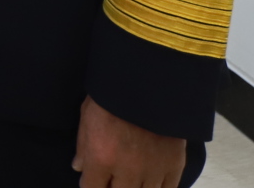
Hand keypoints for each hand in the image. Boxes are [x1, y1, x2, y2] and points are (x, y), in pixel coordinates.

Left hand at [72, 96, 186, 187]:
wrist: (150, 76)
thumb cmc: (113, 92)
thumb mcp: (88, 115)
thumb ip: (83, 146)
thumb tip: (79, 167)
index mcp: (102, 157)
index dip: (90, 186)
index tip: (93, 181)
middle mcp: (127, 169)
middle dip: (112, 187)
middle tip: (114, 177)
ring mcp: (153, 169)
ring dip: (136, 186)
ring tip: (132, 176)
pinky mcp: (174, 164)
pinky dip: (158, 187)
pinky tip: (151, 181)